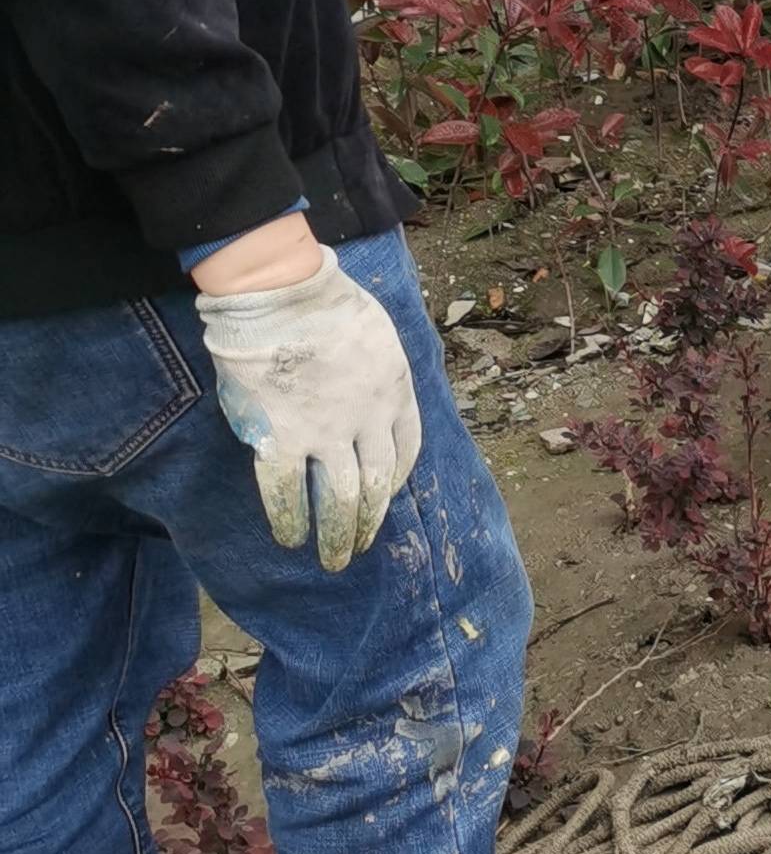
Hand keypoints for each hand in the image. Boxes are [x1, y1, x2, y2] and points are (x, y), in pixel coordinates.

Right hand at [196, 244, 424, 569]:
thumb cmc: (324, 301)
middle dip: (368, 522)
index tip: (386, 491)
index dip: (397, 476)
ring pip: (339, 498)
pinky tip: (289, 537)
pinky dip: (289, 520)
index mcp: (395, 391)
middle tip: (359, 547)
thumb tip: (363, 394)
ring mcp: (325, 433)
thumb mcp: (378, 334)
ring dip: (337, 534)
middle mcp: (367, 419)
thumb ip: (377, 371)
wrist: (281, 294)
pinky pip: (285, 492)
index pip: (406, 447)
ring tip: (333, 560)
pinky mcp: (280, 438)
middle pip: (376, 485)